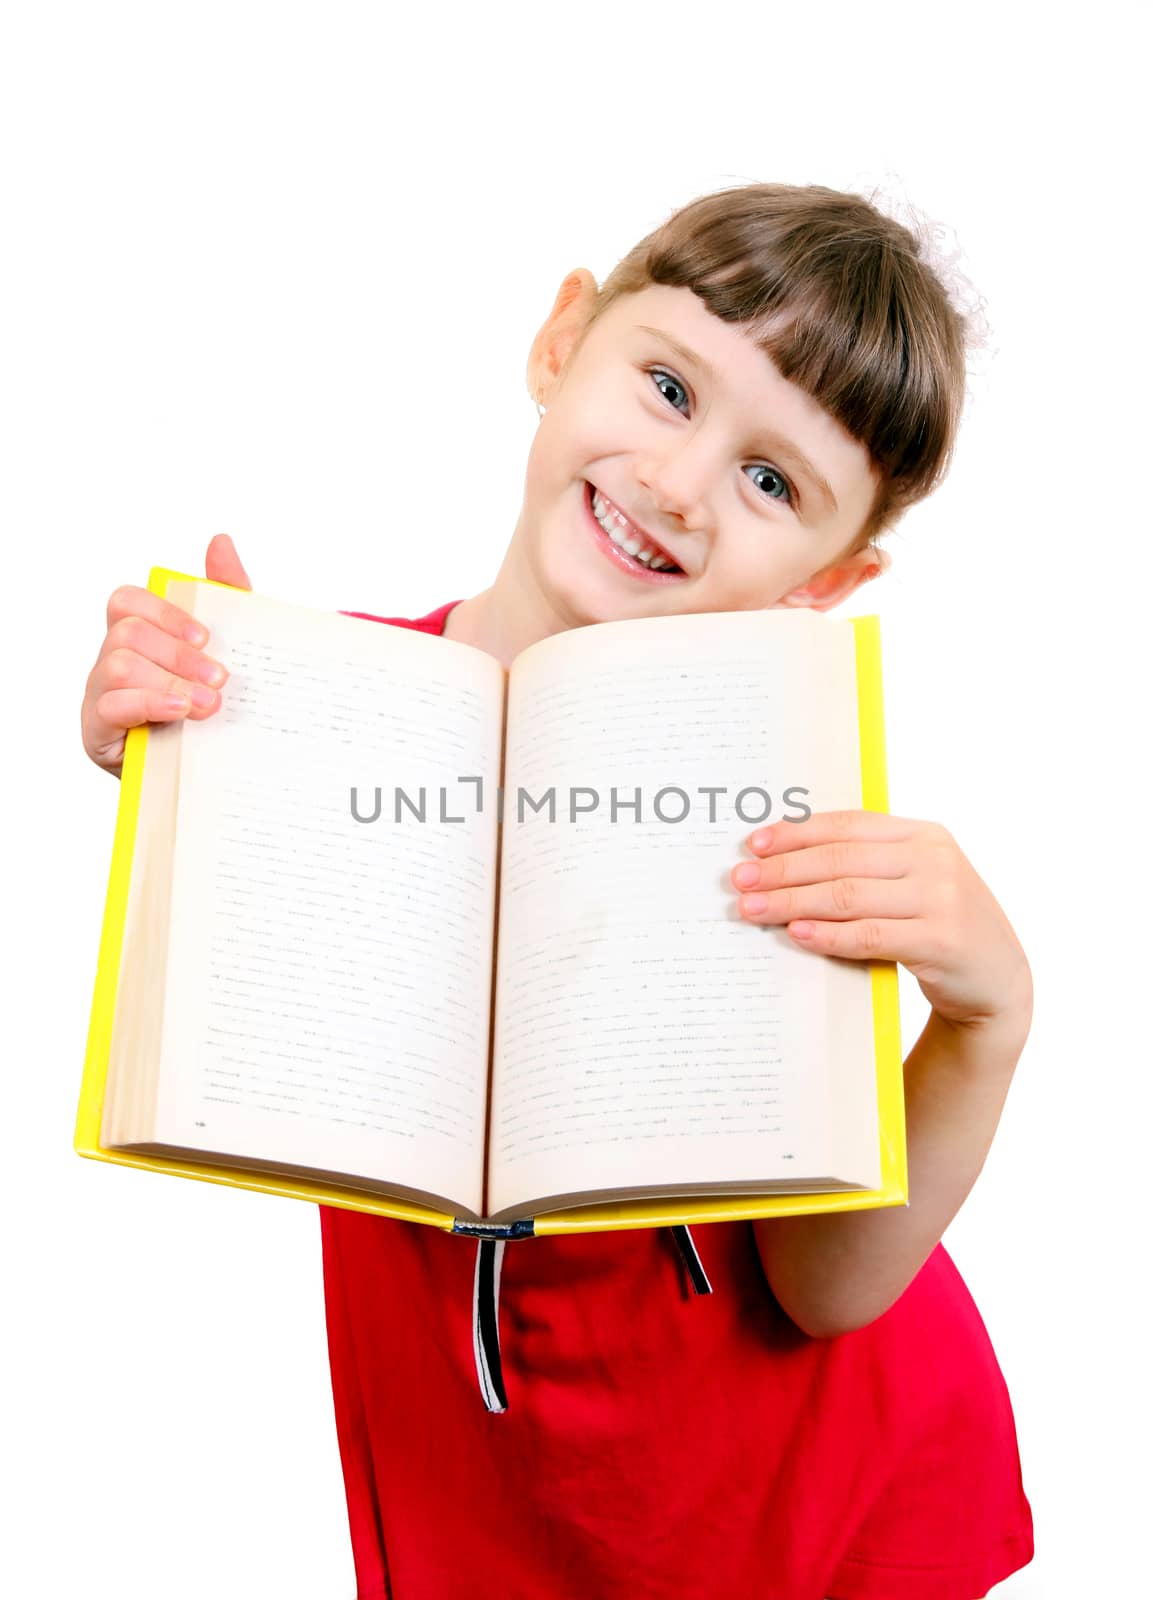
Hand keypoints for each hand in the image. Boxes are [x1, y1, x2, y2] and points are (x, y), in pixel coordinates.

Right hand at [81, 534, 251, 777]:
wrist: (215, 774)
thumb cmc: (214, 707)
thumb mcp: (232, 650)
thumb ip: (227, 595)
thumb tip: (220, 541)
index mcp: (139, 637)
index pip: (129, 602)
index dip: (165, 613)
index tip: (207, 637)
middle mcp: (112, 661)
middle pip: (127, 632)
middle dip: (178, 653)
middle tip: (221, 678)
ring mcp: (101, 695)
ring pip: (118, 664)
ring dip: (168, 680)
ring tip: (208, 702)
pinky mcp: (98, 731)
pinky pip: (110, 705)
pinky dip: (149, 704)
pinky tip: (180, 711)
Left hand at [730, 810, 1032, 1033]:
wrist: (998, 979)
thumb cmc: (940, 926)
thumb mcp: (913, 883)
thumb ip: (869, 866)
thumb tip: (788, 862)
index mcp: (924, 834)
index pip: (848, 824)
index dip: (798, 832)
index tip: (754, 844)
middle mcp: (934, 859)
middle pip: (841, 859)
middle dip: (784, 870)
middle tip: (740, 880)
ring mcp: (942, 897)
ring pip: (849, 895)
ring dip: (793, 902)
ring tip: (753, 909)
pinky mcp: (941, 939)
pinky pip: (870, 934)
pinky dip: (828, 934)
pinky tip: (796, 934)